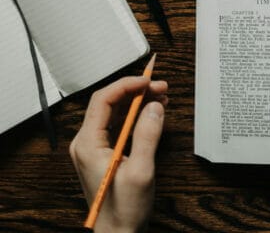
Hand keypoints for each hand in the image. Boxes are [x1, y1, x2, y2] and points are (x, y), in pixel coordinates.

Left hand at [70, 75, 167, 232]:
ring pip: (114, 112)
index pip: (103, 99)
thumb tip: (154, 106)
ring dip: (137, 101)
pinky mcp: (102, 154)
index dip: (127, 85)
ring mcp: (93, 148)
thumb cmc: (123, 211)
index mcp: (87, 144)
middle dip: (136, 90)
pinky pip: (117, 125)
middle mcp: (86, 143)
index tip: (148, 80)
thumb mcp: (140, 172)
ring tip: (161, 96)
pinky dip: (135, 115)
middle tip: (160, 86)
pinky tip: (152, 112)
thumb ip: (147, 135)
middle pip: (108, 102)